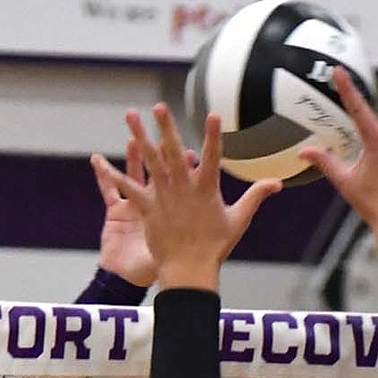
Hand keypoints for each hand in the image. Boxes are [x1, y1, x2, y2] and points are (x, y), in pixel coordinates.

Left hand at [91, 104, 280, 293]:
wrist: (189, 271)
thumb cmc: (215, 247)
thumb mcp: (238, 220)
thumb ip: (256, 196)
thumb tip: (277, 183)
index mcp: (206, 189)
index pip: (213, 156)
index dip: (213, 135)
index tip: (213, 114)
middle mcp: (184, 189)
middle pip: (175, 152)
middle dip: (167, 127)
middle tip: (160, 106)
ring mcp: (164, 197)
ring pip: (150, 161)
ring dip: (140, 136)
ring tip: (131, 115)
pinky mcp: (147, 209)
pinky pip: (128, 189)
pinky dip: (114, 176)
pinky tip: (100, 162)